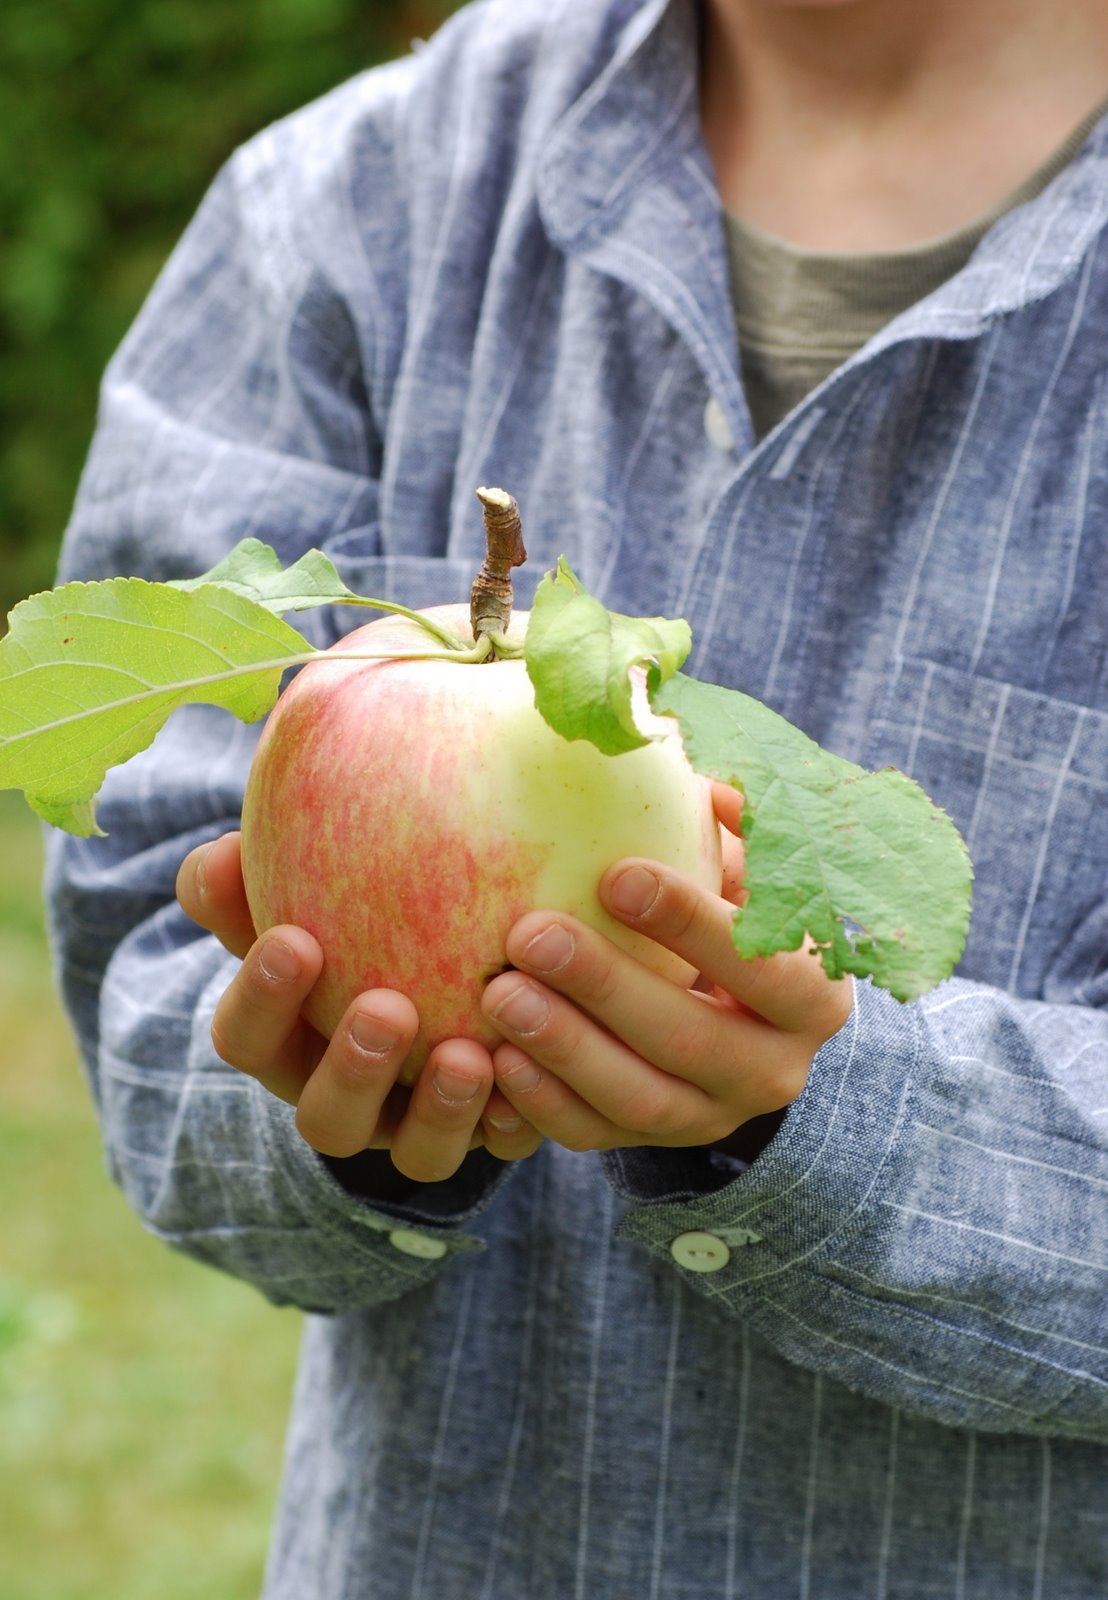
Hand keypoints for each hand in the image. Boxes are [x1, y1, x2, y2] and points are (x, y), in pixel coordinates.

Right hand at [175, 832, 540, 1180]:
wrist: (446, 961)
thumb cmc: (348, 914)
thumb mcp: (295, 891)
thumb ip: (255, 877)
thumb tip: (226, 850)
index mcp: (284, 1043)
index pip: (246, 1037)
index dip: (262, 998)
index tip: (294, 939)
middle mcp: (343, 1099)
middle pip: (327, 1118)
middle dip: (353, 1069)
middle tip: (386, 1009)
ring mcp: (413, 1128)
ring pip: (415, 1153)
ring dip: (438, 1110)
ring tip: (467, 1055)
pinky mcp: (484, 1134)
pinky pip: (499, 1148)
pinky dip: (511, 1119)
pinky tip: (527, 1076)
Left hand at [480, 784, 852, 1154]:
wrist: (735, 1014)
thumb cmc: (732, 911)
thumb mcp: (754, 869)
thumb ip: (738, 827)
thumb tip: (702, 781)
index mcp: (813, 995)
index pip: (762, 965)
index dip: (691, 923)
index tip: (616, 875)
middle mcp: (774, 1071)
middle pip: (690, 1038)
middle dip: (605, 987)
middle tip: (529, 935)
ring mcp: (712, 1118)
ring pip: (639, 1099)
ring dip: (564, 1049)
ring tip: (499, 995)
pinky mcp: (653, 1145)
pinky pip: (594, 1136)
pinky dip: (541, 1104)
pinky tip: (493, 1061)